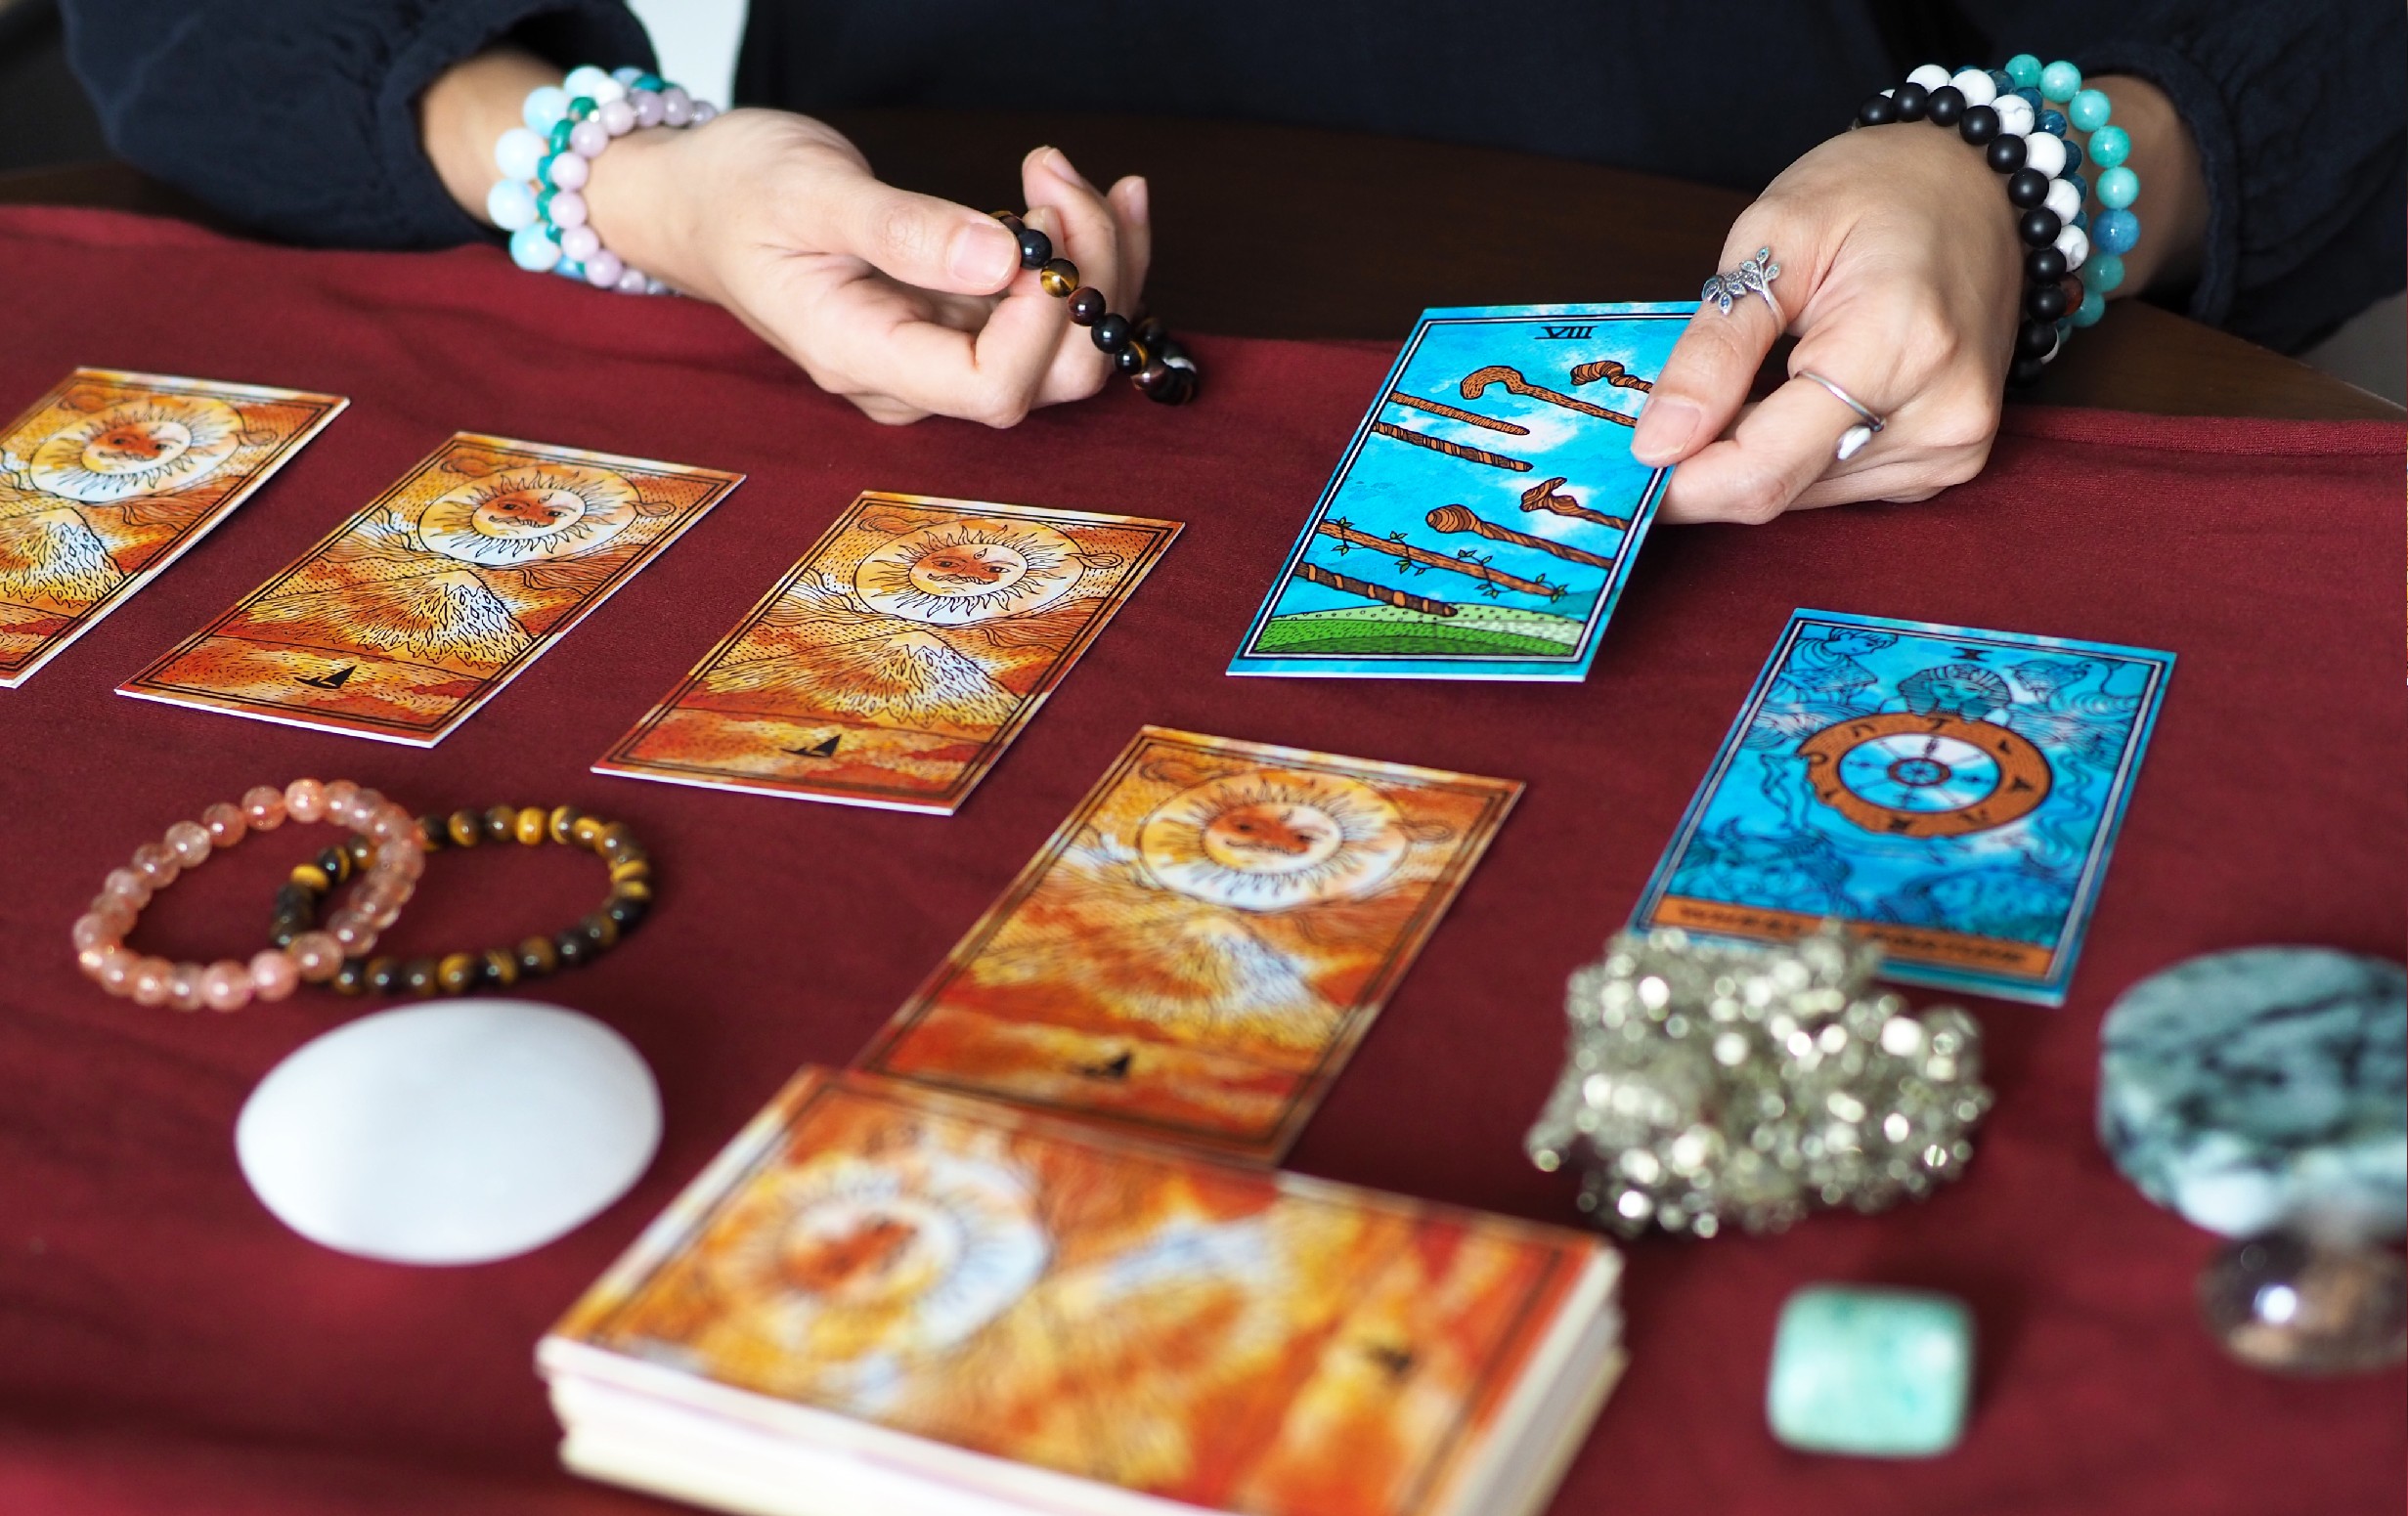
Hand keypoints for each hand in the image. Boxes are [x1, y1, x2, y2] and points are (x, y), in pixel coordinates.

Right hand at [592, 114, 1149, 425]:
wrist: (695, 200)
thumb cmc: (734, 192)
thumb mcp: (808, 191)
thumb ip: (902, 229)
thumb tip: (1003, 260)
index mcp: (864, 358)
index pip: (991, 385)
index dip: (1041, 321)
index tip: (1040, 231)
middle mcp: (913, 377)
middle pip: (1051, 376)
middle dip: (1087, 276)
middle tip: (1058, 176)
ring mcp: (942, 353)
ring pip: (1068, 350)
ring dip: (1101, 264)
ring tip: (1074, 176)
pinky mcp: (963, 321)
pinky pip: (1050, 314)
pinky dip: (1089, 256)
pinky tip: (1104, 196)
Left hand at [1630, 122, 2023, 522]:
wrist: (1978, 182)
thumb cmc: (1880, 188)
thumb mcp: (1774, 238)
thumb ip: (1714, 349)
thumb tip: (1657, 444)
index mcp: (1897, 347)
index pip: (1764, 468)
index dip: (1683, 482)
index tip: (1626, 467)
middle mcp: (1939, 414)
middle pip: (1779, 489)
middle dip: (1710, 463)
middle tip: (1667, 412)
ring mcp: (1952, 446)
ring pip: (1804, 496)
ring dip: (1753, 456)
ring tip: (1751, 379)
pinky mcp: (1950, 461)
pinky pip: (1840, 485)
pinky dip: (1797, 454)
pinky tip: (1796, 394)